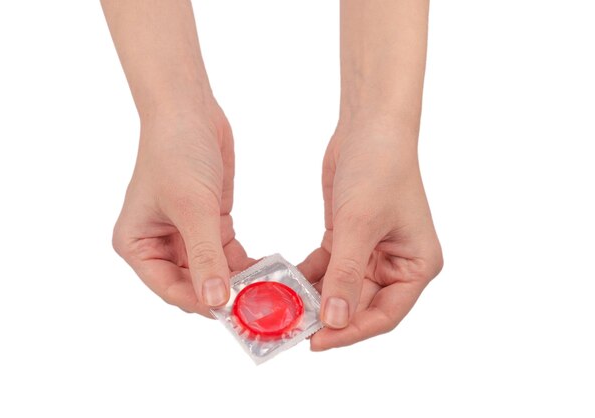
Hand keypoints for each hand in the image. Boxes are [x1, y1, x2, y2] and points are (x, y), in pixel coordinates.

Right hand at [112, 105, 252, 316]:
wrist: (189, 110)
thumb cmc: (176, 152)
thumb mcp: (192, 207)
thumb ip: (205, 256)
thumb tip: (215, 302)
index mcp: (136, 245)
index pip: (169, 288)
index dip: (201, 303)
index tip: (233, 314)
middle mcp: (157, 245)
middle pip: (191, 285)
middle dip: (221, 296)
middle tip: (256, 309)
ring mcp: (184, 236)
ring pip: (212, 273)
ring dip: (237, 283)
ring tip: (267, 295)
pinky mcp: (207, 224)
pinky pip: (226, 255)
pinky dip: (244, 264)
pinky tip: (267, 272)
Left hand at [299, 123, 442, 349]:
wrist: (370, 126)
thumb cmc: (380, 168)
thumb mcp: (359, 224)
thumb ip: (346, 275)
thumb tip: (335, 321)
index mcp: (417, 266)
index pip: (384, 314)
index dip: (351, 332)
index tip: (317, 342)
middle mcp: (398, 264)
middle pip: (360, 305)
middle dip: (327, 316)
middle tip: (292, 328)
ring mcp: (372, 252)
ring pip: (341, 289)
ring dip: (314, 298)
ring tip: (284, 309)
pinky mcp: (350, 239)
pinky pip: (329, 268)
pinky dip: (309, 276)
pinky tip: (285, 283)